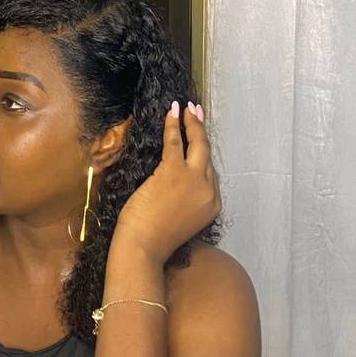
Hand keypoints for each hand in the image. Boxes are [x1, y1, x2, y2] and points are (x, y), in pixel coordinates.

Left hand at [114, 101, 221, 263]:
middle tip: (197, 114)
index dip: (204, 155)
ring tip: (187, 108)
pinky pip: (176, 143)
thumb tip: (175, 187)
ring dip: (192, 123)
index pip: (211, 175)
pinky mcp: (174, 173)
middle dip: (202, 132)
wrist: (143, 248)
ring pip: (198, 145)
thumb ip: (185, 203)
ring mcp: (194, 181)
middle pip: (208, 156)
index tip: (199, 141)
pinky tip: (173, 113)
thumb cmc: (154, 239)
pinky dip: (174, 125)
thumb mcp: (179, 221)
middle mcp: (209, 192)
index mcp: (212, 206)